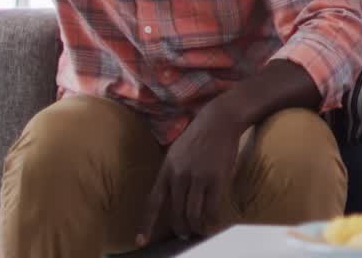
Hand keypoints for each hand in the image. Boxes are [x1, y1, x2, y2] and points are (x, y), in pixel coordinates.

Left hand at [136, 103, 244, 244]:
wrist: (220, 120)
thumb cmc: (199, 135)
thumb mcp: (176, 152)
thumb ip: (172, 172)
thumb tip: (170, 193)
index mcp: (166, 170)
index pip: (153, 202)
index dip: (146, 224)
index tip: (141, 241)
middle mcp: (180, 176)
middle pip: (176, 213)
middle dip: (180, 228)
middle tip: (184, 234)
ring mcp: (198, 178)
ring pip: (193, 213)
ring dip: (195, 227)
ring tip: (199, 231)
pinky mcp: (217, 178)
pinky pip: (212, 207)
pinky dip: (211, 219)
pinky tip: (213, 222)